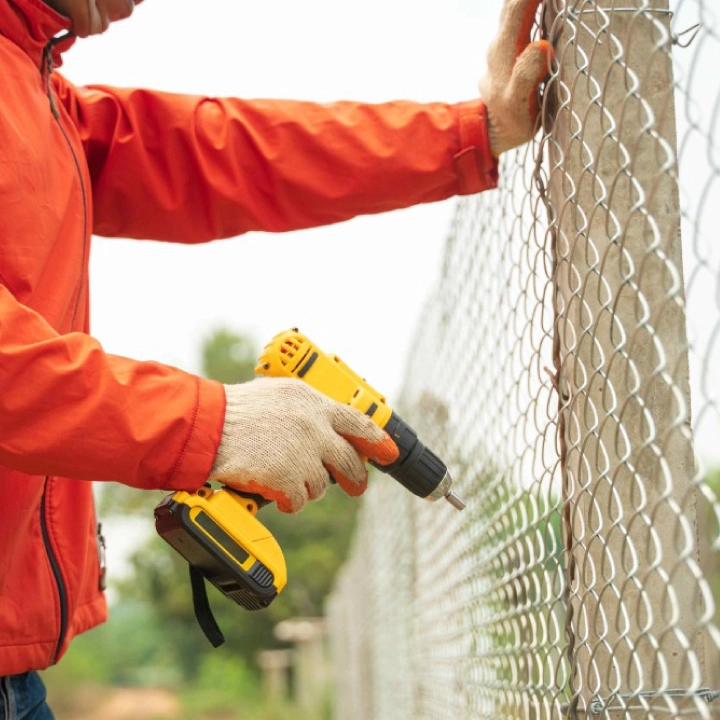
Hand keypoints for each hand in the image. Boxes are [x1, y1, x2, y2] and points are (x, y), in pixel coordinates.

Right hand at [209, 378, 398, 512]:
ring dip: (306, 487)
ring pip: (322, 485)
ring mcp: (303, 454)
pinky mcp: (288, 479)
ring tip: (284, 477)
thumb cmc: (236, 410)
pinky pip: (299, 500)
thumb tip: (324, 422)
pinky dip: (288, 501)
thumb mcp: (279, 394)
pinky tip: (275, 492)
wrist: (209, 426)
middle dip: (355, 478)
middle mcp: (314, 427)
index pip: (358, 422)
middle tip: (357, 486)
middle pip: (349, 461)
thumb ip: (306, 408)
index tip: (388, 452)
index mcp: (314, 402)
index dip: (377, 440)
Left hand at [479, 0, 553, 155]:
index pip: (518, 7)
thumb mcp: (517, 104)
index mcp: (504, 50)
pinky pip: (520, 19)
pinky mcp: (509, 50)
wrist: (494, 132)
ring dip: (530, 0)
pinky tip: (541, 4)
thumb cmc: (511, 121)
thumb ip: (526, 75)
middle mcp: (500, 43)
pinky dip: (530, 6)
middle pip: (514, 3)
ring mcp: (503, 45)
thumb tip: (541, 45)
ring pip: (515, 9)